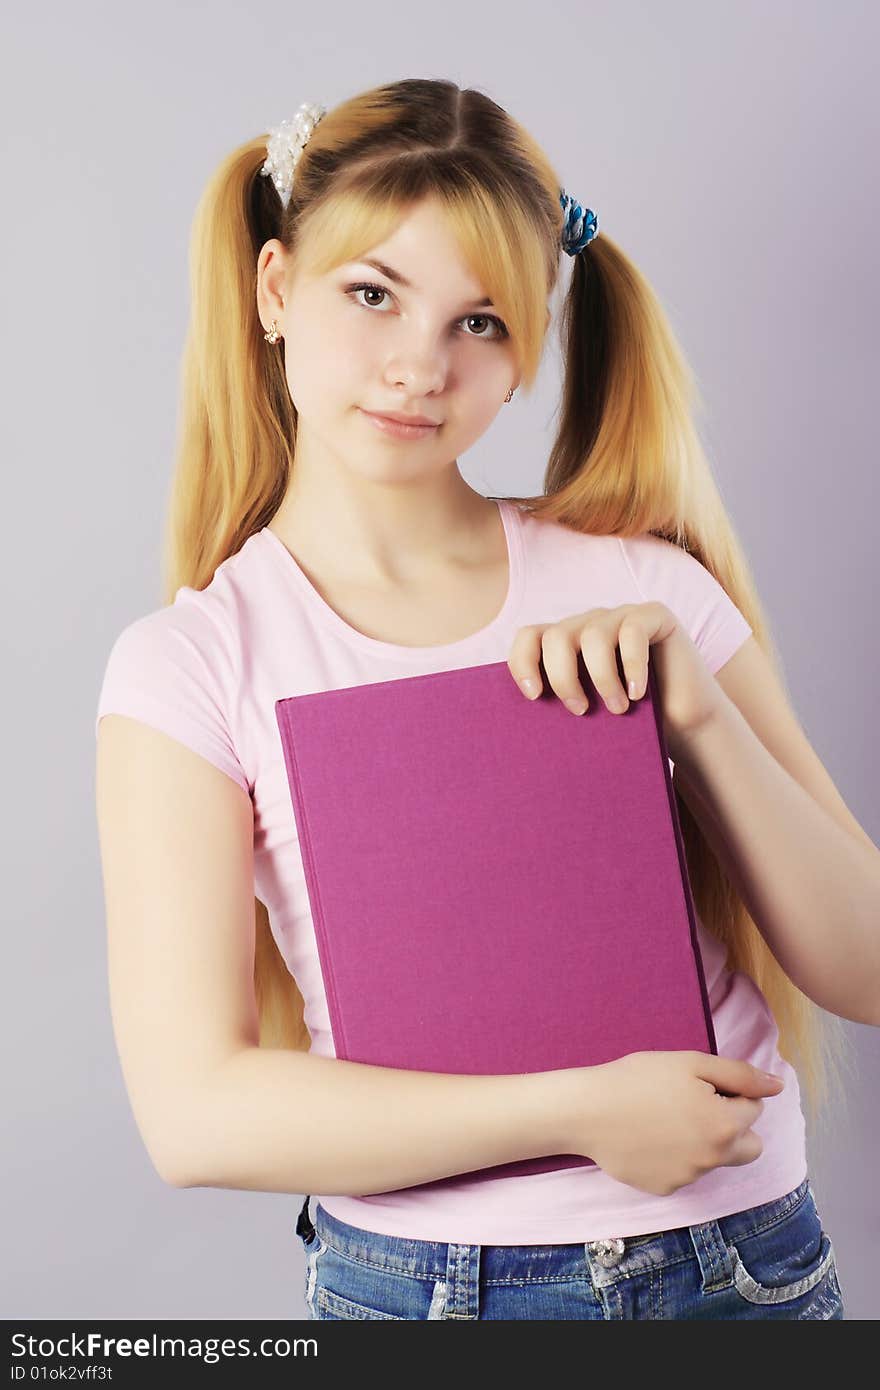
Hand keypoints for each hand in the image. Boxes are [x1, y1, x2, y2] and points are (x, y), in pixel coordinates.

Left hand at [507, 602, 726, 762]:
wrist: (684, 723)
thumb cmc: (631, 723)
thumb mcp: (588, 711)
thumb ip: (559, 703)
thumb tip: (517, 727)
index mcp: (567, 643)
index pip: (529, 636)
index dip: (522, 662)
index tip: (533, 696)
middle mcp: (590, 624)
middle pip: (557, 636)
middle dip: (563, 677)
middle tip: (579, 710)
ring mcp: (621, 616)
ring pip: (593, 635)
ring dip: (602, 678)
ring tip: (617, 709)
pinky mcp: (654, 616)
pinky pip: (632, 631)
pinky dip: (632, 665)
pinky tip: (637, 694)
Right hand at [563, 1050, 783, 1196]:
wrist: (589, 1110)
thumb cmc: (639, 1078)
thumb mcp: (691, 1063)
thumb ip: (740, 1075)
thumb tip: (777, 1087)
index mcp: (725, 1125)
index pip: (754, 1108)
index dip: (731, 1091)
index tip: (700, 1084)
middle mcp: (714, 1158)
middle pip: (750, 1146)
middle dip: (734, 1127)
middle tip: (698, 1106)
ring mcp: (690, 1178)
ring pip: (716, 1160)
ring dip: (705, 1142)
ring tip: (667, 1119)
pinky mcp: (666, 1189)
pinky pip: (686, 1173)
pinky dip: (676, 1157)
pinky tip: (651, 1138)